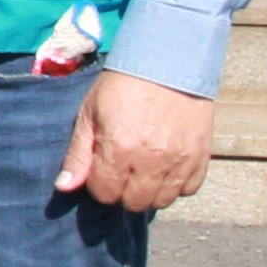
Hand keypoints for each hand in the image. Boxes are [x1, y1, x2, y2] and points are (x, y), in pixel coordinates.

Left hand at [58, 69, 216, 211]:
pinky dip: (176, 184)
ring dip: (149, 191)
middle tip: (123, 170)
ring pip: (162, 201)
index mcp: (120, 149)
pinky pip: (188, 189)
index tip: (102, 168)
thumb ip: (78, 154)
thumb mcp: (90, 113)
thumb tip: (64, 187)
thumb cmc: (122, 86)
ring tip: (144, 168)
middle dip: (123, 191)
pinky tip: (166, 166)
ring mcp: (180, 161)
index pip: (105, 193)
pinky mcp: (202, 157)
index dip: (99, 184)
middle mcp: (152, 161)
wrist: (168, 63)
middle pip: (134, 203)